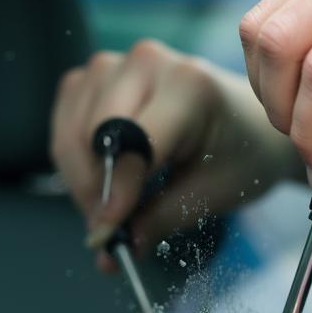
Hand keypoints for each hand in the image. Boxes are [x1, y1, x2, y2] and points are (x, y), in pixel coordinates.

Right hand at [50, 39, 294, 270]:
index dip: (116, 193)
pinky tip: (102, 181)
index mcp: (187, 86)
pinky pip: (64, 123)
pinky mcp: (93, 77)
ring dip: (81, 180)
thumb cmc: (237, 154)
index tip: (107, 234)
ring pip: (71, 132)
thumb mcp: (211, 194)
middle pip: (93, 134)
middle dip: (95, 191)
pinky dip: (73, 161)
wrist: (247, 123)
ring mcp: (115, 64)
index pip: (133, 143)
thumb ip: (161, 219)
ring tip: (109, 210)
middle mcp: (146, 62)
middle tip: (109, 232)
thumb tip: (118, 250)